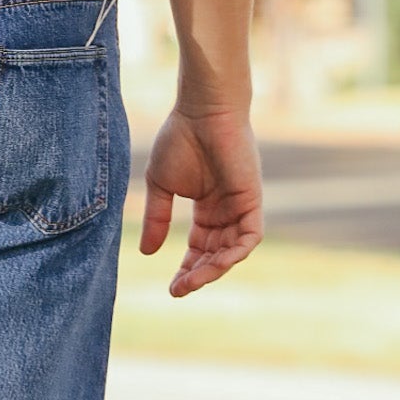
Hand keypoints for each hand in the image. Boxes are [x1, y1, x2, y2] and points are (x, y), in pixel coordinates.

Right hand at [140, 107, 262, 296]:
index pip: (200, 248)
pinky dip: (235, 254)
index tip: (171, 286)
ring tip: (192, 282)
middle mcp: (227, 211)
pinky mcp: (252, 199)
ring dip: (214, 270)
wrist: (201, 111)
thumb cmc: (180, 139)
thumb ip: (157, 218)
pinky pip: (250, 237)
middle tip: (179, 289)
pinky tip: (216, 264)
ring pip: (233, 251)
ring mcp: (241, 206)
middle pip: (216, 254)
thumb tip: (147, 252)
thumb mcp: (161, 185)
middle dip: (198, 275)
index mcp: (207, 208)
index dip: (187, 268)